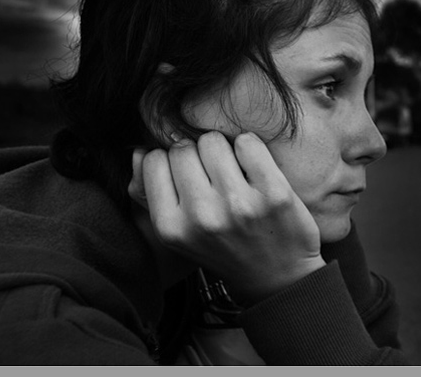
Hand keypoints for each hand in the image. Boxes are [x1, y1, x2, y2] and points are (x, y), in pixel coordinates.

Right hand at [129, 131, 325, 302]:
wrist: (280, 279)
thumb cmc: (224, 249)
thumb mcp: (179, 234)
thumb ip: (150, 193)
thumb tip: (139, 150)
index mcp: (172, 228)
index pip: (154, 161)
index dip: (170, 162)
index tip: (187, 175)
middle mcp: (203, 216)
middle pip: (182, 148)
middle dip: (196, 155)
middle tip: (212, 176)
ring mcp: (239, 204)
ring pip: (212, 140)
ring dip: (222, 149)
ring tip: (232, 173)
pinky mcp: (273, 193)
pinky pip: (247, 142)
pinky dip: (249, 148)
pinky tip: (253, 169)